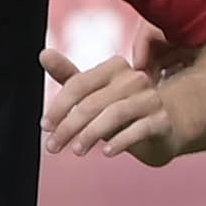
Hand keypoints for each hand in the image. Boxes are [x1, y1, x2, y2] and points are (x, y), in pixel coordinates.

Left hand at [42, 41, 180, 165]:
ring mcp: (150, 99)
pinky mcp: (161, 120)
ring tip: (76, 151)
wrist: (161, 127)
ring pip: (114, 114)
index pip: (78, 84)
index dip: (58, 107)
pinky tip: (106, 152)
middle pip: (92, 102)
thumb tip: (44, 54)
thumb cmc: (120, 109)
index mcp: (114, 68)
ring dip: (89, 135)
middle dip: (68, 127)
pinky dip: (120, 141)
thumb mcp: (93, 93)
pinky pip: (139, 129)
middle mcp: (135, 79)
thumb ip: (69, 76)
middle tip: (53, 146)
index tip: (45, 127)